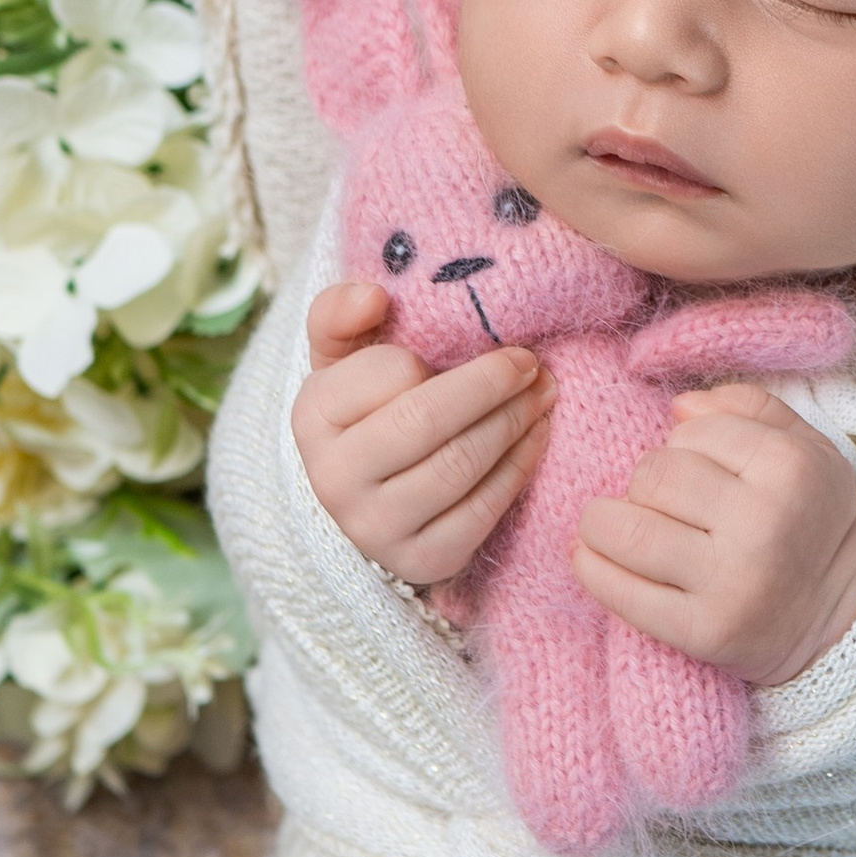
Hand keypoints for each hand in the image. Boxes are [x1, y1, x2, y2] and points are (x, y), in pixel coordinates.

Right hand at [290, 280, 553, 585]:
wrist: (372, 495)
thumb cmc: (368, 409)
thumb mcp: (345, 357)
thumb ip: (342, 312)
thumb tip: (373, 295)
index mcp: (312, 417)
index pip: (389, 372)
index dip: (436, 357)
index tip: (473, 342)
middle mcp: (333, 479)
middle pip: (427, 421)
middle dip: (492, 386)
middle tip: (531, 363)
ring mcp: (376, 529)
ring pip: (460, 465)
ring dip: (515, 422)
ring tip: (543, 393)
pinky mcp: (423, 561)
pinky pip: (484, 508)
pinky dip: (520, 465)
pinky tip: (536, 435)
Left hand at [572, 382, 855, 687]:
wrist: (843, 617)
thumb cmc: (810, 519)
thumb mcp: (806, 448)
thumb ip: (749, 408)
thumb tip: (678, 408)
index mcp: (791, 468)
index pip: (689, 432)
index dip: (682, 447)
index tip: (698, 471)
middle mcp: (763, 524)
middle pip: (651, 476)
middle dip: (645, 484)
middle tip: (661, 504)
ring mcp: (732, 582)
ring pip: (624, 529)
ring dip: (604, 524)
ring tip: (614, 527)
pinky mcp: (704, 631)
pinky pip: (619, 591)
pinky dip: (593, 568)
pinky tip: (596, 558)